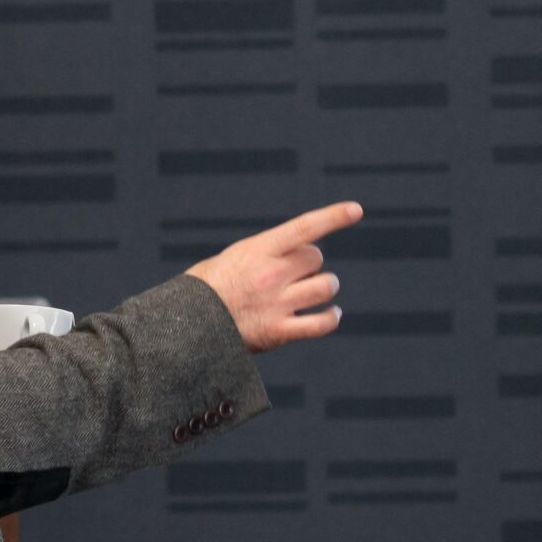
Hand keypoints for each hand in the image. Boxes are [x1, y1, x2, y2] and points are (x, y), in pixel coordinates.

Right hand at [186, 201, 362, 353]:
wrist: (186, 325)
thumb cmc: (206, 289)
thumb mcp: (233, 258)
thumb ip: (265, 253)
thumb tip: (296, 253)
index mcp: (257, 250)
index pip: (303, 228)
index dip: (333, 217)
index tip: (356, 209)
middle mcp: (271, 274)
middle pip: (316, 258)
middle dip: (311, 264)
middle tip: (298, 272)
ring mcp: (277, 304)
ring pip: (325, 287)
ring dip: (326, 288)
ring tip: (318, 290)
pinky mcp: (279, 332)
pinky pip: (321, 324)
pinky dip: (331, 318)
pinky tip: (332, 314)